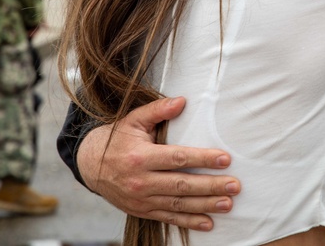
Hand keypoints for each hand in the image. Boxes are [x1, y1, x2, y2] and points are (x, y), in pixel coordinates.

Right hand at [77, 96, 239, 230]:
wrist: (89, 165)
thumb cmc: (116, 138)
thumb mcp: (133, 120)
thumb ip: (157, 110)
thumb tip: (182, 101)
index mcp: (141, 157)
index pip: (178, 158)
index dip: (203, 159)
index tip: (225, 159)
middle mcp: (141, 181)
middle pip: (182, 184)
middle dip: (210, 186)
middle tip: (234, 186)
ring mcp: (141, 199)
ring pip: (178, 204)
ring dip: (205, 206)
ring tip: (228, 204)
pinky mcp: (142, 211)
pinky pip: (168, 218)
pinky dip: (188, 222)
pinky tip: (208, 223)